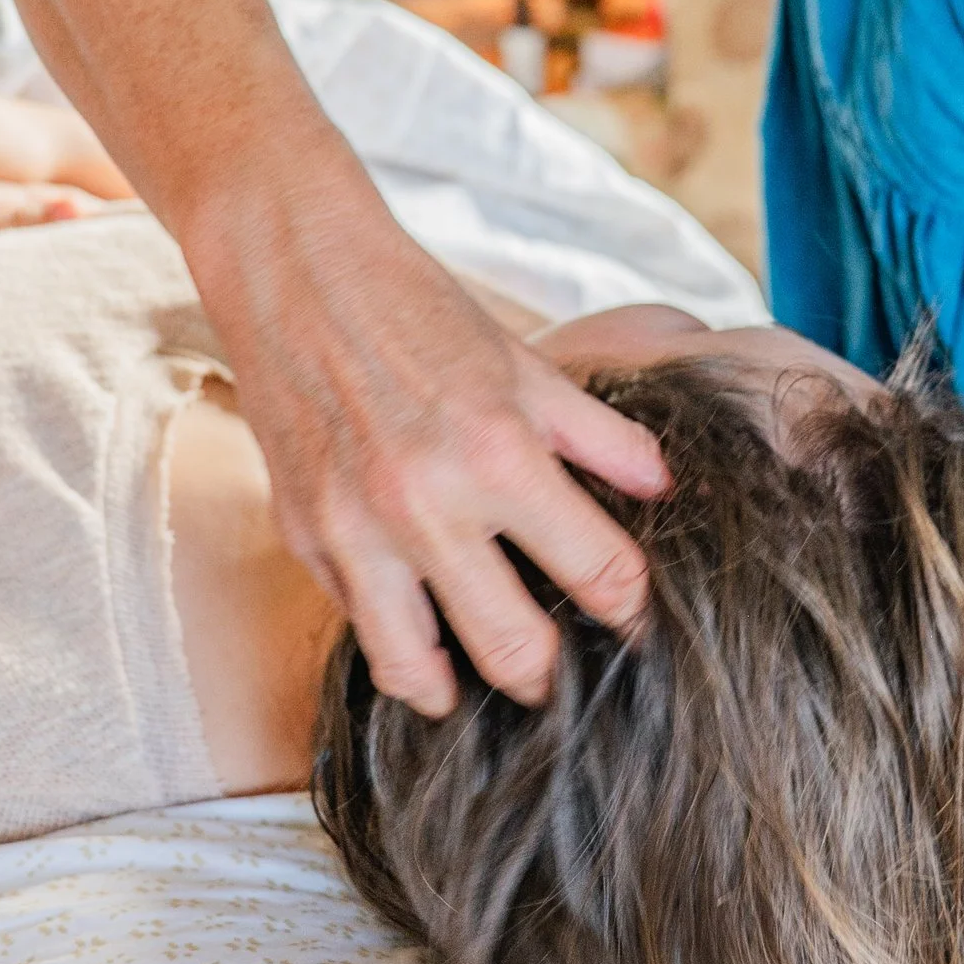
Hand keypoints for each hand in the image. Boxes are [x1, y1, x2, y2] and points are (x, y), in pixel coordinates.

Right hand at [193, 170, 669, 719]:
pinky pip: (358, 623)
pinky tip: (421, 626)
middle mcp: (425, 506)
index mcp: (499, 455)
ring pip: (415, 671)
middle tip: (566, 675)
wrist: (295, 275)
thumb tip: (668, 489)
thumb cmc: (417, 312)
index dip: (633, 611)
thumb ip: (603, 437)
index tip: (636, 623)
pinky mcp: (304, 540)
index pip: (601, 575)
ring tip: (483, 679)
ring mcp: (355, 533)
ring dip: (460, 688)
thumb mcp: (526, 365)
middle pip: (514, 652)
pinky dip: (394, 638)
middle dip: (553, 678)